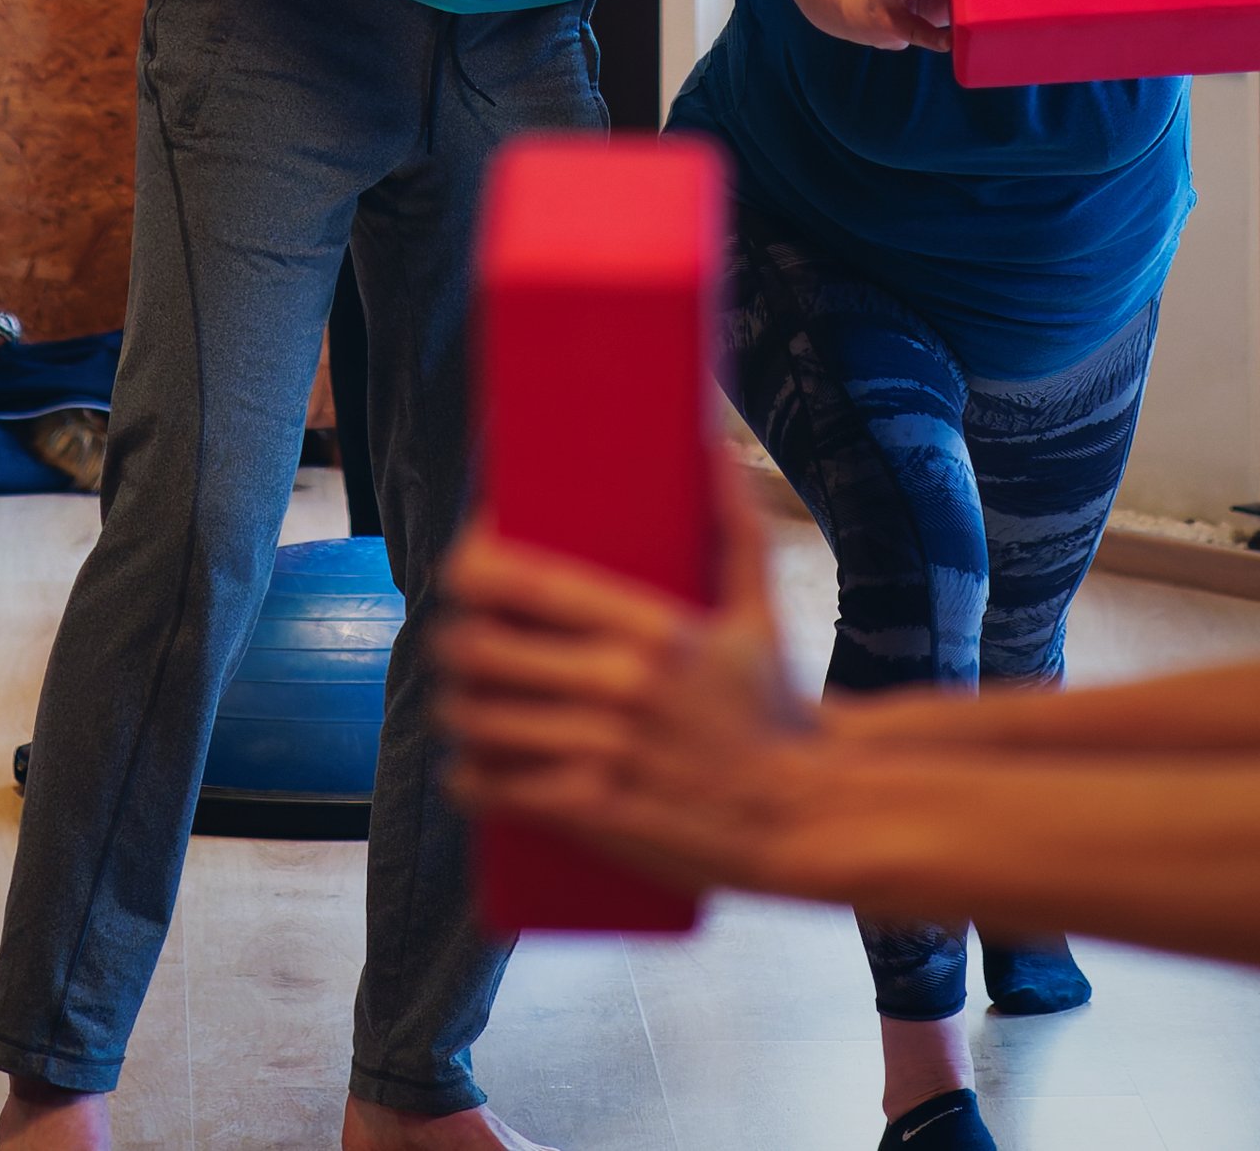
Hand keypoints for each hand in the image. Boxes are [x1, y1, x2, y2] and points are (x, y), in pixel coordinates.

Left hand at [437, 455, 820, 897]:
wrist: (807, 812)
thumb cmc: (776, 708)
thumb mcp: (759, 614)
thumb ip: (736, 532)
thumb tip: (721, 447)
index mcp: (651, 627)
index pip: (528, 581)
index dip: (471, 568)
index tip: (460, 568)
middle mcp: (619, 684)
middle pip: (484, 649)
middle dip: (452, 643)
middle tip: (453, 642)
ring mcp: (604, 752)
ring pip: (481, 718)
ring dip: (456, 709)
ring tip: (458, 702)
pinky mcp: (596, 812)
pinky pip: (500, 789)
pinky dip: (470, 778)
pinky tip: (467, 770)